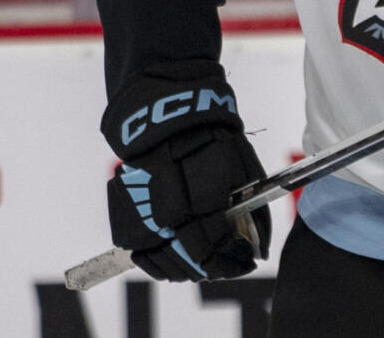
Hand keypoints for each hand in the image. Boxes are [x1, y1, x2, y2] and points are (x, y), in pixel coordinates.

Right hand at [101, 61, 270, 281]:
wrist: (166, 114)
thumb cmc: (212, 138)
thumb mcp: (242, 165)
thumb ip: (251, 210)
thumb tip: (260, 251)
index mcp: (201, 179)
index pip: (215, 237)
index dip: (232, 257)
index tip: (246, 261)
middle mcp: (166, 194)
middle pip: (188, 251)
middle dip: (213, 266)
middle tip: (229, 266)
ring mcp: (141, 204)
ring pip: (161, 257)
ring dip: (186, 270)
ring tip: (206, 267)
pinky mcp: (123, 210)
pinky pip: (139, 251)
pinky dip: (158, 262)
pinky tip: (177, 262)